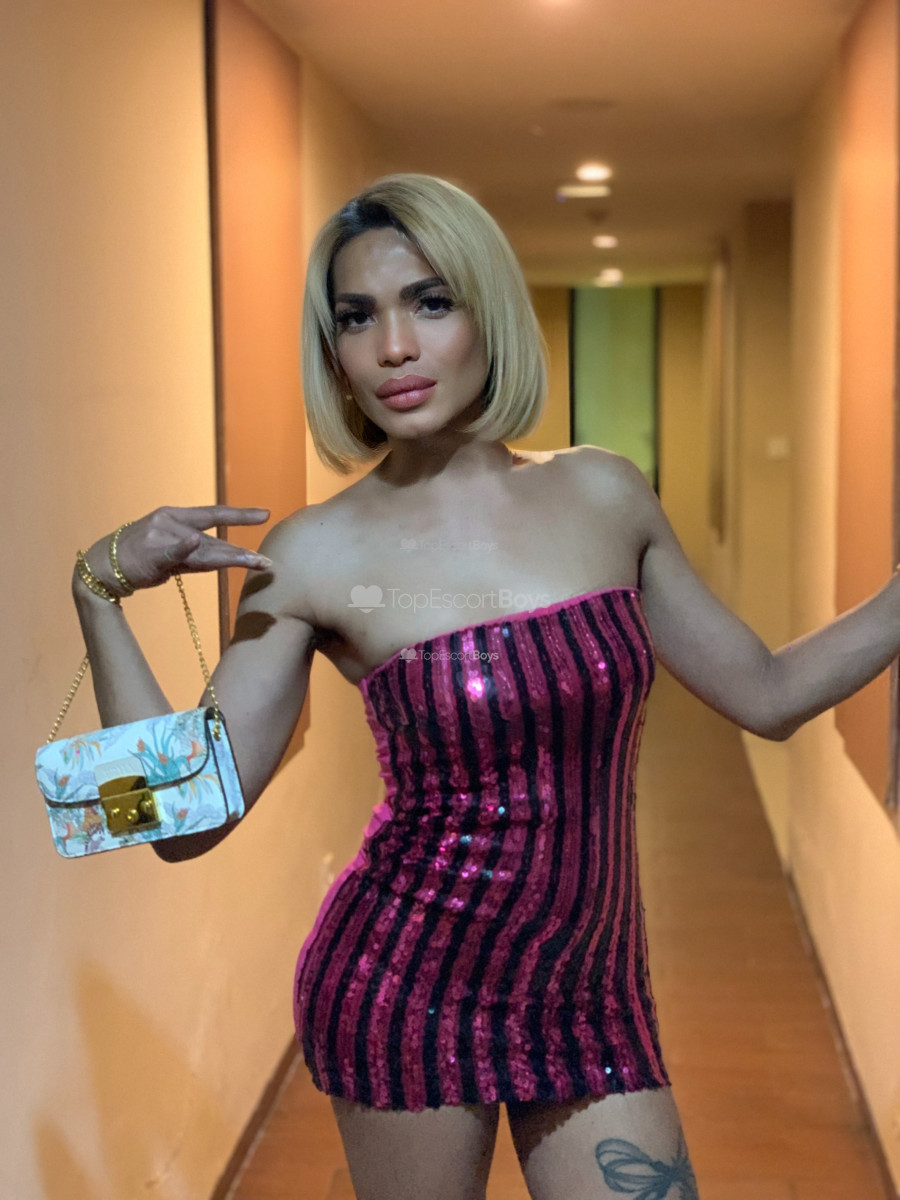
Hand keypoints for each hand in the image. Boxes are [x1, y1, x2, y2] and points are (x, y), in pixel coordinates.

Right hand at [85, 506, 271, 594]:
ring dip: (230, 558)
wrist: (104, 566)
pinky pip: (171, 551)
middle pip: (213, 540)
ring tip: (255, 562)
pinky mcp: (151, 553)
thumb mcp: (171, 553)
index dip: (239, 515)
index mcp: (175, 517)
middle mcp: (170, 522)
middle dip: (240, 552)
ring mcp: (160, 536)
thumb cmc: (140, 558)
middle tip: (266, 561)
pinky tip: (194, 540)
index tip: (265, 514)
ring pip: (202, 551)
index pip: (213, 514)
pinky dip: (182, 547)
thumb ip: (197, 554)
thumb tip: (228, 557)